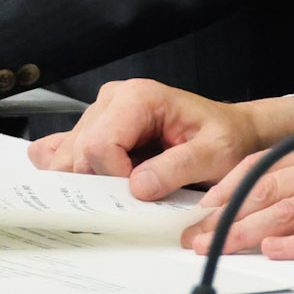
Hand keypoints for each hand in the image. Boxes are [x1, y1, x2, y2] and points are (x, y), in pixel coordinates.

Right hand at [28, 82, 293, 199]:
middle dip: (99, 185)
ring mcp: (99, 115)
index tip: (139, 194)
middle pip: (77, 154)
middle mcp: (113, 100)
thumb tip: (137, 187)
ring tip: (123, 190)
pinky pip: (62, 153)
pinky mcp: (94, 130)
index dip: (113, 178)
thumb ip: (177, 169)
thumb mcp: (214, 154)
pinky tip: (96, 185)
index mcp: (139, 97)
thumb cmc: (224, 137)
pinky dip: (74, 175)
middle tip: (133, 196)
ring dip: (89, 183)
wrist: (231, 132)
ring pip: (67, 160)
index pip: (99, 144)